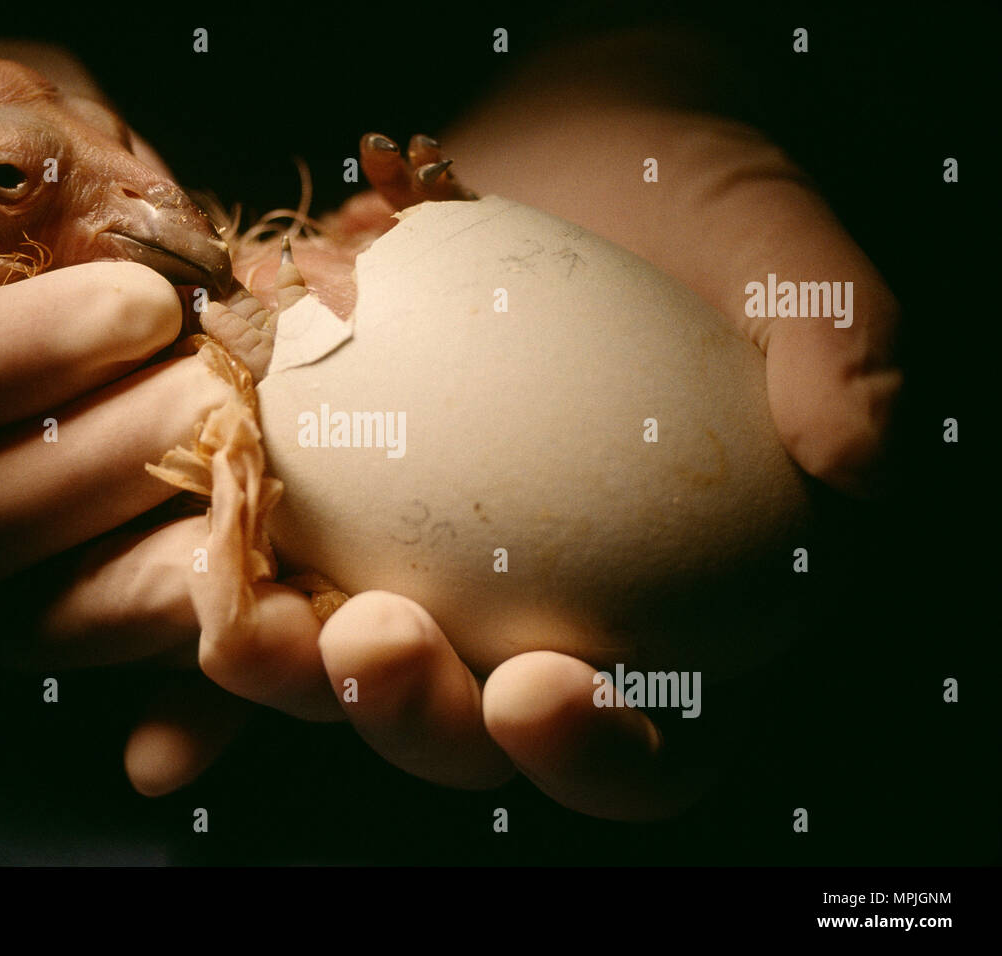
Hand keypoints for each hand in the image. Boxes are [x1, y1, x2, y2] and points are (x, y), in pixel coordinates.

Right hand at [0, 40, 264, 778]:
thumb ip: (34, 144)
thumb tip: (132, 229)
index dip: (11, 357)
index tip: (144, 304)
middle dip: (98, 460)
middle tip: (211, 389)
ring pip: (14, 602)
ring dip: (136, 546)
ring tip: (236, 461)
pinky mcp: (14, 592)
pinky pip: (75, 636)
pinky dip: (161, 616)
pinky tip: (244, 568)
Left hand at [177, 25, 899, 819]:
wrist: (560, 146)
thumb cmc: (685, 205)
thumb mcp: (780, 255)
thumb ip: (839, 347)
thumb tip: (854, 461)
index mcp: (665, 613)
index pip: (652, 746)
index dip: (603, 756)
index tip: (551, 688)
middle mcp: (532, 616)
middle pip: (472, 735)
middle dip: (418, 720)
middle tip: (377, 641)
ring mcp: (417, 573)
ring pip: (348, 680)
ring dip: (288, 680)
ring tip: (248, 619)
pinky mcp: (325, 517)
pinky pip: (263, 590)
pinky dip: (206, 632)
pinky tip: (173, 631)